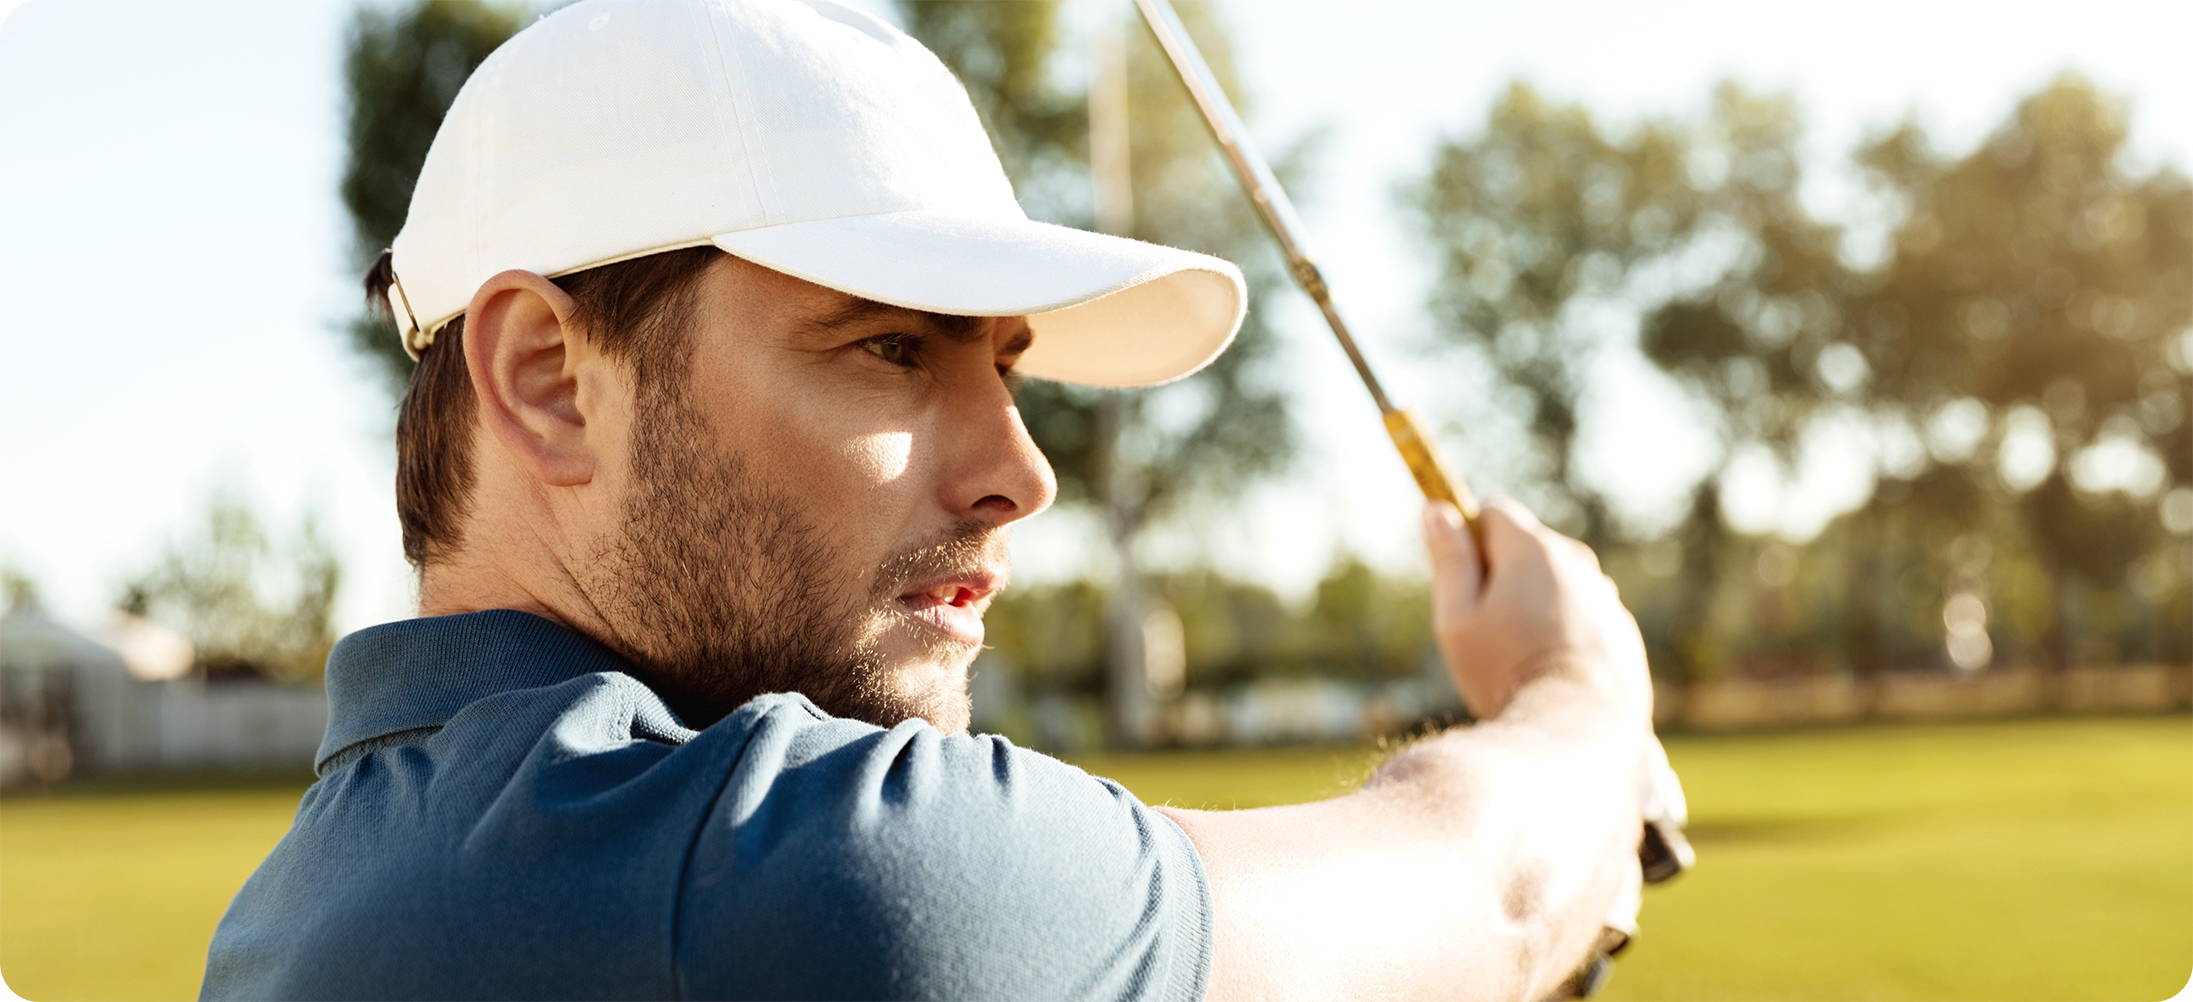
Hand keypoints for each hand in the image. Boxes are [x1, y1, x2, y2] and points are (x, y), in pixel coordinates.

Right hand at [1420, 497, 1651, 725]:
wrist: (1578, 729)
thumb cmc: (1507, 672)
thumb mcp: (1457, 619)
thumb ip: (1449, 561)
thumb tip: (1438, 511)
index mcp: (1533, 550)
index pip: (1495, 511)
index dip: (1471, 539)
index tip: (1463, 577)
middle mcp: (1578, 563)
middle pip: (1529, 547)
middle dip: (1504, 574)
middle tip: (1487, 628)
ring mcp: (1606, 598)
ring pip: (1559, 584)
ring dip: (1537, 604)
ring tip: (1521, 657)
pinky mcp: (1623, 633)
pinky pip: (1584, 616)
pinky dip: (1566, 632)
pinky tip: (1553, 673)